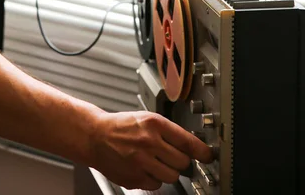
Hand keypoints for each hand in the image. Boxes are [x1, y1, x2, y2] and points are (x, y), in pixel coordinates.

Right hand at [89, 110, 212, 189]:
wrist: (96, 136)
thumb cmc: (122, 126)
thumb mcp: (146, 119)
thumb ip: (168, 131)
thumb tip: (191, 146)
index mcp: (154, 124)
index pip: (187, 141)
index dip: (202, 151)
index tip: (209, 156)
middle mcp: (149, 142)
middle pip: (182, 162)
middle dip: (180, 160)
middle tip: (171, 155)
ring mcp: (141, 162)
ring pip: (172, 176)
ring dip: (168, 171)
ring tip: (156, 161)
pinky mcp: (134, 178)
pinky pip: (156, 185)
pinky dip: (154, 179)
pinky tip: (144, 167)